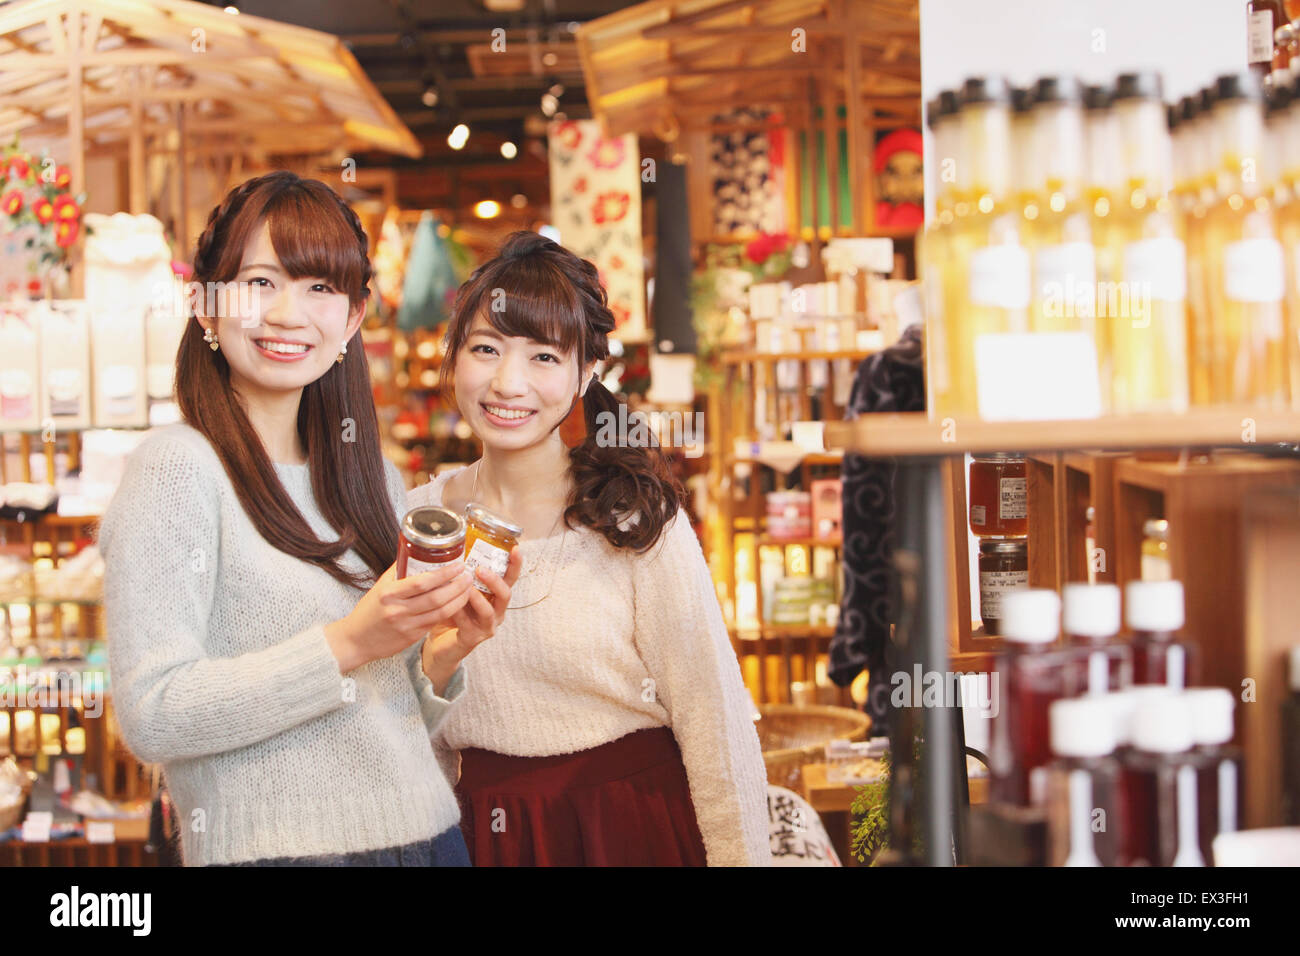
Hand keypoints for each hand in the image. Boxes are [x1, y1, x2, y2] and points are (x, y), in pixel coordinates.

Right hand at [325, 560, 473, 672]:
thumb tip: (415, 551)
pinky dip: (450, 612)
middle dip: (457, 586)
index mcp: (389, 594)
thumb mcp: (380, 587)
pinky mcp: (412, 637)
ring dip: (459, 599)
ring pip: (441, 612)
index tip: (458, 565)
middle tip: (469, 576)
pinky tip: (459, 603)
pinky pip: (436, 622)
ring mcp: (406, 625)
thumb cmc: (369, 611)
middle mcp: (398, 610)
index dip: (444, 573)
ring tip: (468, 588)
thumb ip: (398, 571)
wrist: (356, 641)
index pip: (422, 582)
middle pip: (436, 597)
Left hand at [421, 547, 521, 692]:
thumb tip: (453, 551)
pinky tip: (451, 605)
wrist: (441, 644)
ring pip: (489, 612)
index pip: (509, 579)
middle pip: (506, 595)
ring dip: (478, 598)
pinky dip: (459, 613)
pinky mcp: (473, 639)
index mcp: (495, 598)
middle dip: (495, 581)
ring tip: (467, 588)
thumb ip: (461, 577)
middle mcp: (496, 612)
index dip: (514, 565)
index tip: (515, 549)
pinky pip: (468, 625)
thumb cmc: (452, 614)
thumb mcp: (458, 592)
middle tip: (480, 569)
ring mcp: (486, 627)